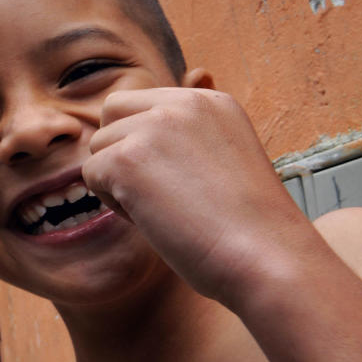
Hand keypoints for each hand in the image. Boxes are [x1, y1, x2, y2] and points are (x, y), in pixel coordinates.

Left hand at [82, 88, 313, 305]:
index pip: (142, 104)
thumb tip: (133, 134)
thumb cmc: (248, 228)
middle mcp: (183, 102)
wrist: (269, 260)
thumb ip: (182, 137)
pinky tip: (156, 220)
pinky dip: (114, 205)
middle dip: (122, 153)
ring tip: (166, 210)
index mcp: (210, 101)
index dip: (145, 145)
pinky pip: (91, 176)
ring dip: (119, 183)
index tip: (180, 179)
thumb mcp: (222, 160)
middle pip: (112, 114)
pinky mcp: (127, 158)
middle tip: (163, 193)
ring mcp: (153, 127)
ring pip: (98, 147)